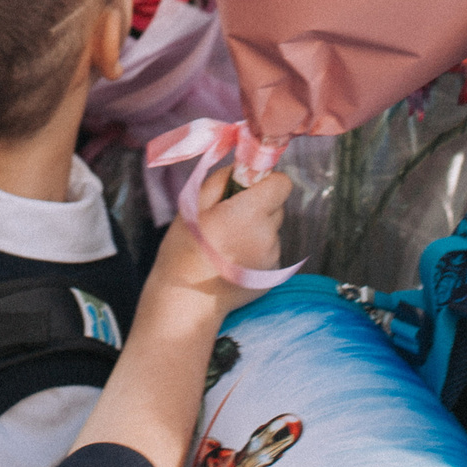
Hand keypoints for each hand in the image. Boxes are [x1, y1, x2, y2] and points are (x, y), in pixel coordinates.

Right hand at [150, 164, 291, 316]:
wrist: (186, 300)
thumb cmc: (185, 249)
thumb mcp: (194, 205)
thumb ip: (221, 179)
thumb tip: (241, 166)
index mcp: (250, 213)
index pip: (282, 184)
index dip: (266, 182)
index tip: (247, 189)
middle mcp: (268, 235)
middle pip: (277, 207)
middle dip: (258, 207)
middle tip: (229, 220)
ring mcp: (272, 258)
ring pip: (272, 231)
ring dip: (256, 232)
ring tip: (226, 246)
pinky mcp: (273, 276)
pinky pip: (269, 253)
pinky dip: (255, 254)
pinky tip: (231, 263)